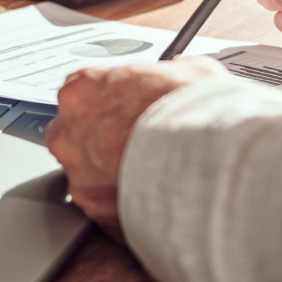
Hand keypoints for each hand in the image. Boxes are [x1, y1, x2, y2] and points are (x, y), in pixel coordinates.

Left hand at [45, 56, 227, 241]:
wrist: (211, 160)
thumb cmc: (198, 114)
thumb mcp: (191, 72)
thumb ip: (169, 73)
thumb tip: (178, 71)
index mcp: (83, 90)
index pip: (79, 95)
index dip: (106, 106)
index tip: (124, 114)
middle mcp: (69, 132)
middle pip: (73, 137)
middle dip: (98, 143)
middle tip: (134, 146)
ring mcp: (79, 174)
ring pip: (85, 176)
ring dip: (109, 177)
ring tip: (149, 177)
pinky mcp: (94, 209)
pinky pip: (102, 207)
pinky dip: (122, 206)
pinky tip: (150, 200)